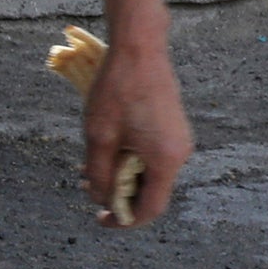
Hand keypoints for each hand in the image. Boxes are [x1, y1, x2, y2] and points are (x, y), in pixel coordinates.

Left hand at [83, 39, 193, 227]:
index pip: (150, 208)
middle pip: (150, 191)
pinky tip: (107, 148)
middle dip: (119, 195)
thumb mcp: (99, 137)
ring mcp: (178, 139)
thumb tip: (100, 199)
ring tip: (92, 166)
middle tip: (88, 187)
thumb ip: (100, 174)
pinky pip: (152, 155)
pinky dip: (130, 159)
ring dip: (122, 175)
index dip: (124, 220)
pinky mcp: (172, 127)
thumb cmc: (117, 90)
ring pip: (149, 172)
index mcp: (166, 160)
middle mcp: (180, 153)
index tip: (100, 219)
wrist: (139, 48)